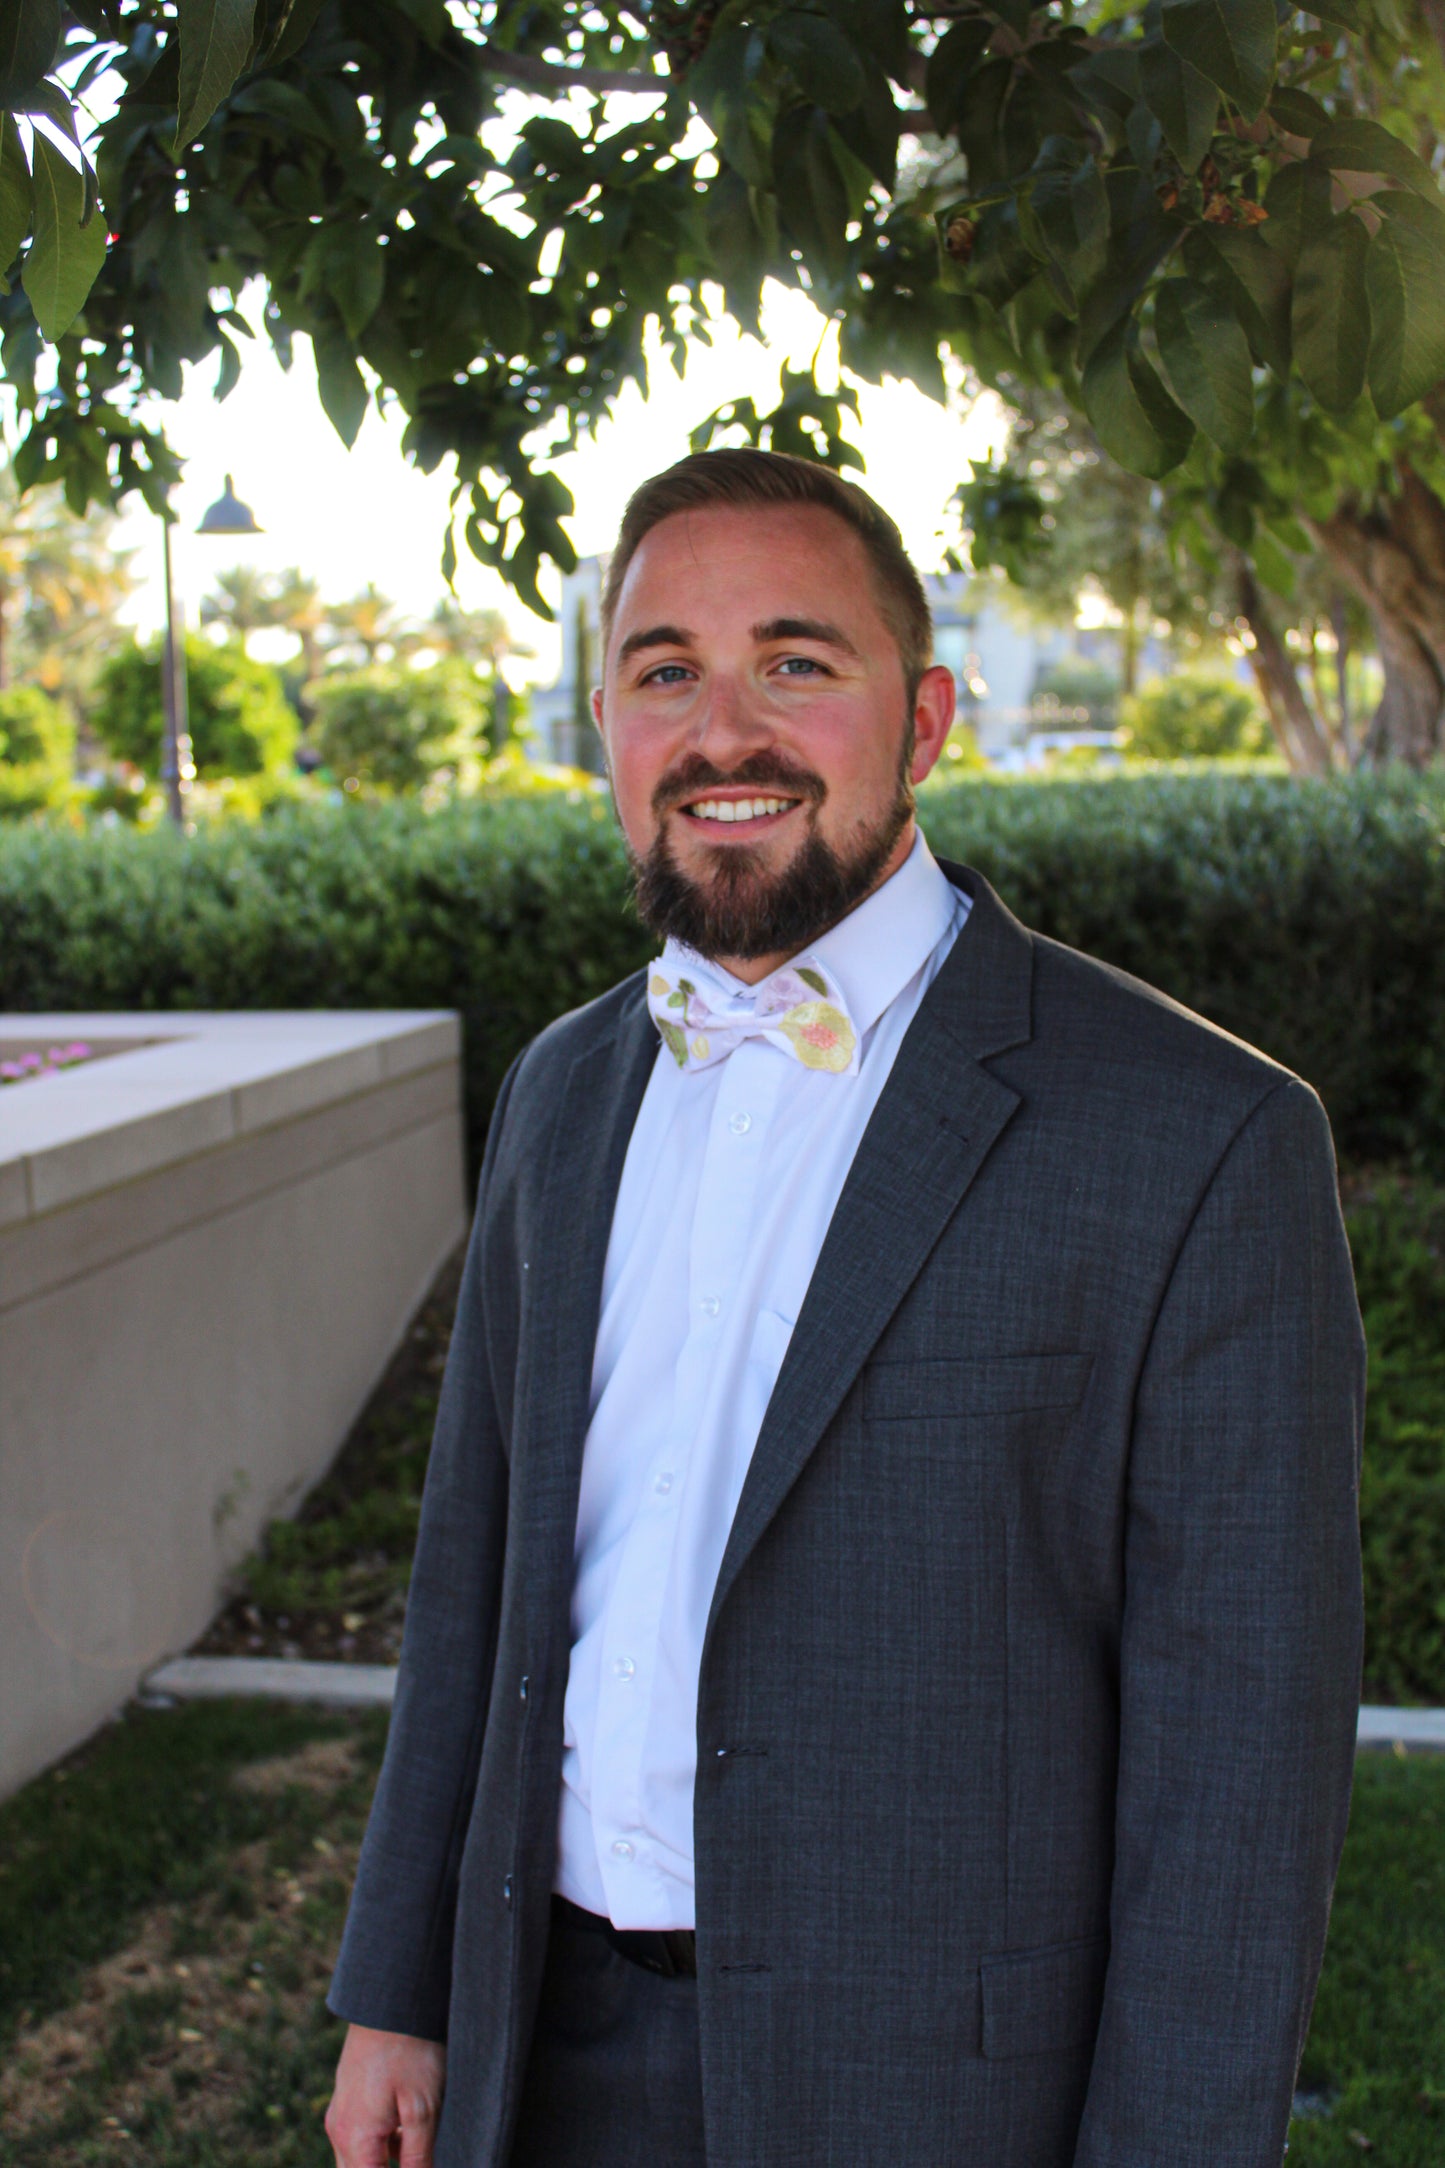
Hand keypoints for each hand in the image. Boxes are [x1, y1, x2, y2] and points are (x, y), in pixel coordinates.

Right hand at [325, 2023, 446, 2167]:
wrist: (392, 1998)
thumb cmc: (410, 2051)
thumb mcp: (423, 2109)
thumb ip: (418, 2158)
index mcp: (355, 2138)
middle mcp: (339, 2130)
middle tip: (415, 2160)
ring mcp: (340, 2112)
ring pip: (357, 2160)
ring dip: (383, 2162)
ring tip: (415, 2141)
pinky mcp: (347, 2098)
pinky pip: (359, 2138)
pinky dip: (380, 2145)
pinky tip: (407, 2128)